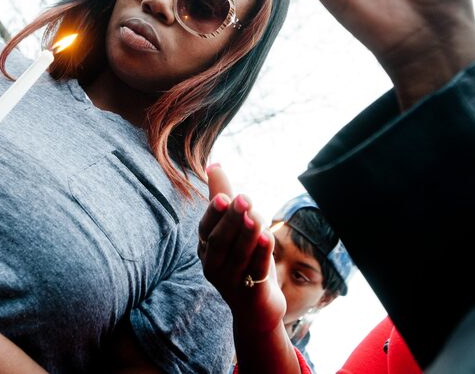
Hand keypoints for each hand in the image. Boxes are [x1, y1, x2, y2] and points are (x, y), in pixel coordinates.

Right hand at [198, 164, 285, 333]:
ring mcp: (231, 283)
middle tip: (245, 199)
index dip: (214, 213)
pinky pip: (256, 272)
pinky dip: (261, 254)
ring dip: (247, 235)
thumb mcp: (232, 230)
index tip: (224, 196)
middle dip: (232, 219)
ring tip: (257, 216)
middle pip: (221, 241)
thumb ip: (222, 199)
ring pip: (238, 256)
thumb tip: (214, 165)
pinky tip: (268, 237)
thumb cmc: (242, 261)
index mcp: (207, 249)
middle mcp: (214, 266)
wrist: (256, 308)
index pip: (206, 229)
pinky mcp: (250, 294)